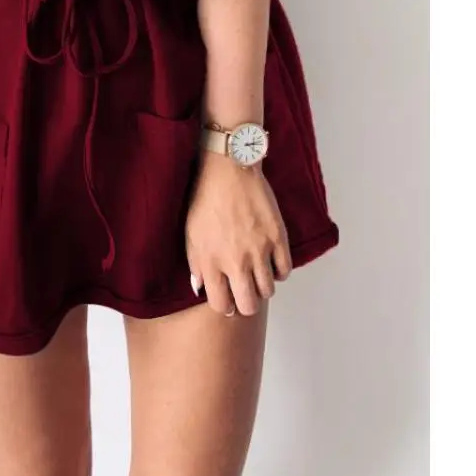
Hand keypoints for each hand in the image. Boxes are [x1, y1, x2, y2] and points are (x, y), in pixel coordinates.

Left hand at [185, 153, 291, 316]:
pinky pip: (284, 271)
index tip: (228, 299)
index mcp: (210, 261)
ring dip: (262, 287)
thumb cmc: (205, 198)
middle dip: (246, 303)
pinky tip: (270, 262)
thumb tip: (199, 288)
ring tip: (256, 274)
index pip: (221, 304)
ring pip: (268, 291)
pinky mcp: (277, 238)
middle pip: (248, 305)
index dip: (225, 305)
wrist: (228, 169)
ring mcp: (259, 251)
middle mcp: (235, 261)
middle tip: (245, 293)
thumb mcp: (191, 233)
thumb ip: (196, 265)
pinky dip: (278, 271)